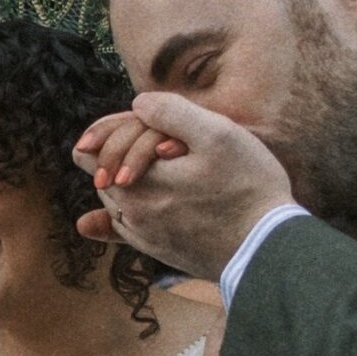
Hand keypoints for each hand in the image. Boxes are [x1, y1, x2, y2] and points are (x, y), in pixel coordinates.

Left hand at [74, 93, 295, 278]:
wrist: (269, 249)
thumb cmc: (247, 187)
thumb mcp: (216, 133)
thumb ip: (170, 111)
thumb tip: (138, 104)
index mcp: (133, 184)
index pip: (87, 152)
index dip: (107, 131)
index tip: (133, 124)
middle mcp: (128, 216)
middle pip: (101, 174)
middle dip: (124, 153)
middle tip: (163, 144)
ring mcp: (142, 238)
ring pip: (116, 200)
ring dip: (134, 179)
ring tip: (170, 167)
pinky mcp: (159, 251)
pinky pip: (129, 227)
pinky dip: (136, 207)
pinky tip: (156, 197)